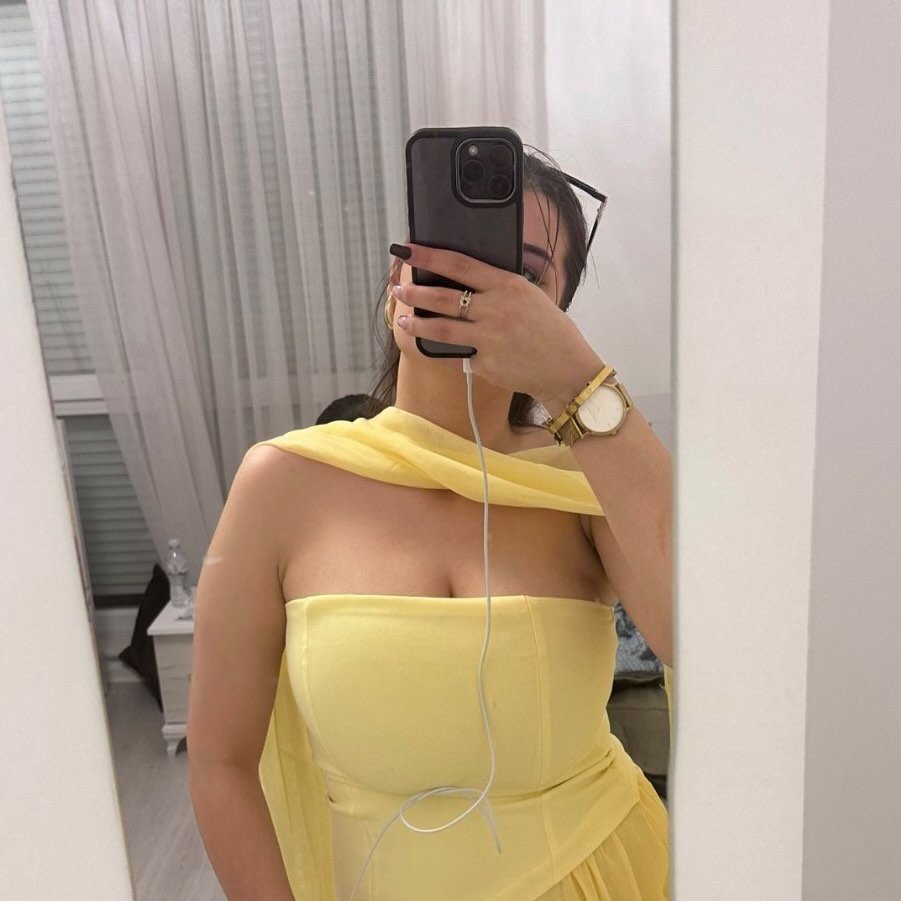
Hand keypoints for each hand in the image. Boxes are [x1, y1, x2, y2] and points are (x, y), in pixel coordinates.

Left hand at [391, 243, 603, 411]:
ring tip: (402, 319)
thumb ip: (501, 289)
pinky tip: (441, 348)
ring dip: (417, 324)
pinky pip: (459, 355)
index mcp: (506, 286)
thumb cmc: (552, 332)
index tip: (409, 250)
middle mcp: (494, 309)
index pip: (459, 265)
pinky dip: (451, 352)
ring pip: (441, 329)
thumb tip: (472, 281)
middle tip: (399, 289)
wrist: (566, 369)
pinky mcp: (484, 363)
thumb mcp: (531, 297)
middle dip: (415, 292)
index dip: (430, 256)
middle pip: (443, 298)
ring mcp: (488, 338)